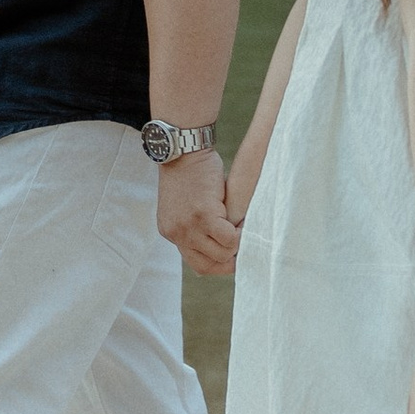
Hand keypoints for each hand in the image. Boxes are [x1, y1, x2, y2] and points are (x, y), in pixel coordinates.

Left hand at [156, 147, 240, 277]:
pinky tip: (241, 217)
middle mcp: (176, 234)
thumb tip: (225, 242)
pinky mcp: (203, 216)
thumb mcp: (186, 204)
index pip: (198, 264)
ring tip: (242, 225)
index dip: (219, 263)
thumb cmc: (190, 170)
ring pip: (222, 254)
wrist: (182, 148)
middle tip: (243, 240)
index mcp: (171, 232)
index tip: (234, 255)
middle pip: (208, 266)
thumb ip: (198, 224)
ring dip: (237, 243)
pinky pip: (229, 238)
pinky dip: (240, 232)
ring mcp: (188, 227)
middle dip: (231, 257)